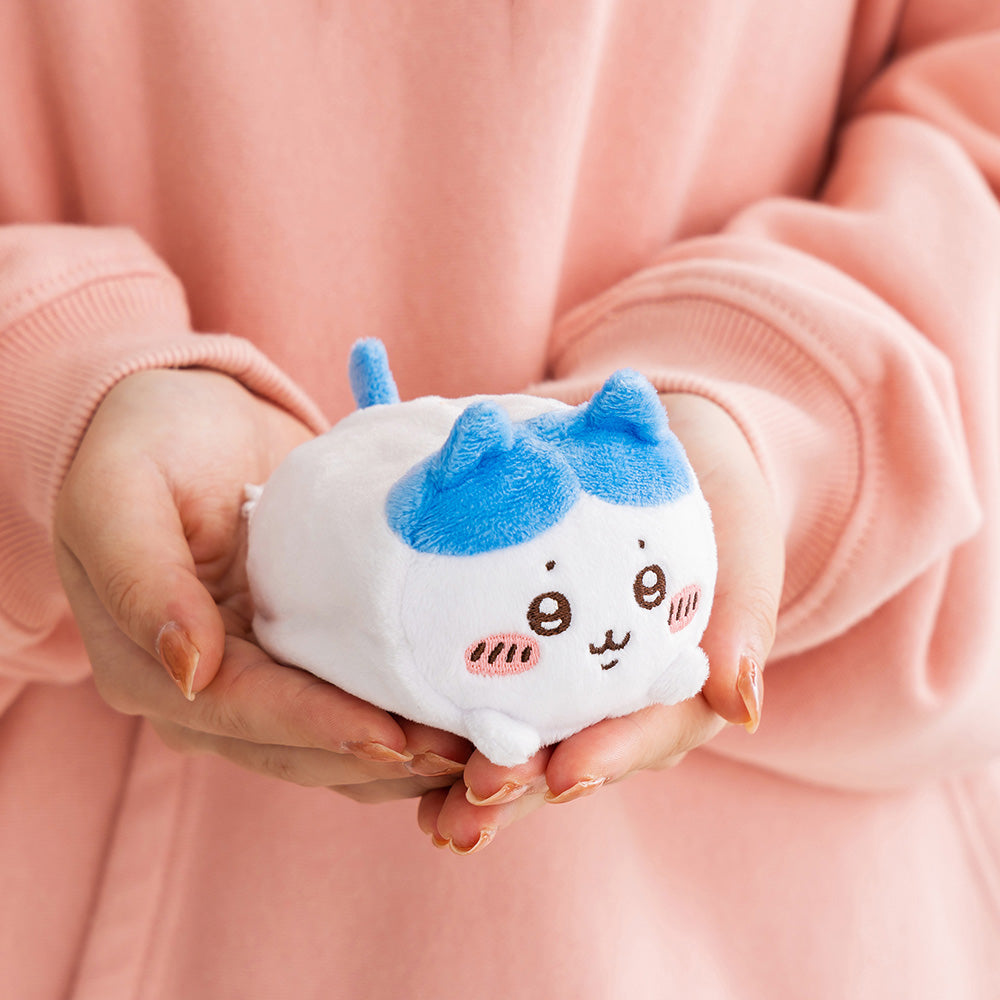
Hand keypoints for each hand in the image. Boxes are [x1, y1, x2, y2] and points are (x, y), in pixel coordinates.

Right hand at [54, 368, 468, 799]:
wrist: (193, 418)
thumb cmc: (148, 442)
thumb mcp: (120, 491)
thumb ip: (139, 576)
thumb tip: (189, 669)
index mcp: (148, 666)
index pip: (241, 711)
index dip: (316, 728)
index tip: (391, 736)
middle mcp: (205, 693)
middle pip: (297, 747)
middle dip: (379, 757)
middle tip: (462, 753)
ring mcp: (262, 680)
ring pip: (335, 746)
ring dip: (406, 756)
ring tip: (480, 749)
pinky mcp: (307, 661)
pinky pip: (358, 706)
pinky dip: (410, 721)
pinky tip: (466, 720)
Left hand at [417, 392, 783, 852]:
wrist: (669, 454)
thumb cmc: (713, 493)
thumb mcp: (741, 537)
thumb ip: (744, 614)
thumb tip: (741, 704)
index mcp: (685, 687)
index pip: (649, 732)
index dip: (609, 755)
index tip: (565, 771)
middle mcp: (626, 703)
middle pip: (579, 760)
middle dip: (528, 789)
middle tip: (472, 805)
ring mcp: (576, 690)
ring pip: (531, 751)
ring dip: (480, 787)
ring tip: (436, 819)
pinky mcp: (532, 663)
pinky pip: (494, 706)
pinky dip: (453, 737)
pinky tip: (408, 763)